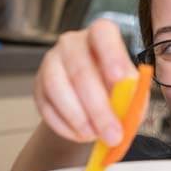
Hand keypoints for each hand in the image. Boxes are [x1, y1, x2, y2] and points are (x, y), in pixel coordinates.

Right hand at [34, 19, 136, 145]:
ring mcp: (51, 61)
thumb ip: (132, 96)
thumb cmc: (116, 89)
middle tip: (112, 134)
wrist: (91, 99)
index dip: (112, 55)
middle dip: (98, 108)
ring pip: (58, 88)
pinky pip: (46, 105)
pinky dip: (64, 125)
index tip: (120, 78)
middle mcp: (72, 43)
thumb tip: (126, 107)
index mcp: (101, 35)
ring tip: (94, 136)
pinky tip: (79, 135)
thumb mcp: (131, 89)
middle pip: (80, 70)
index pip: (103, 34)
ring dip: (78, 118)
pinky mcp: (38, 84)